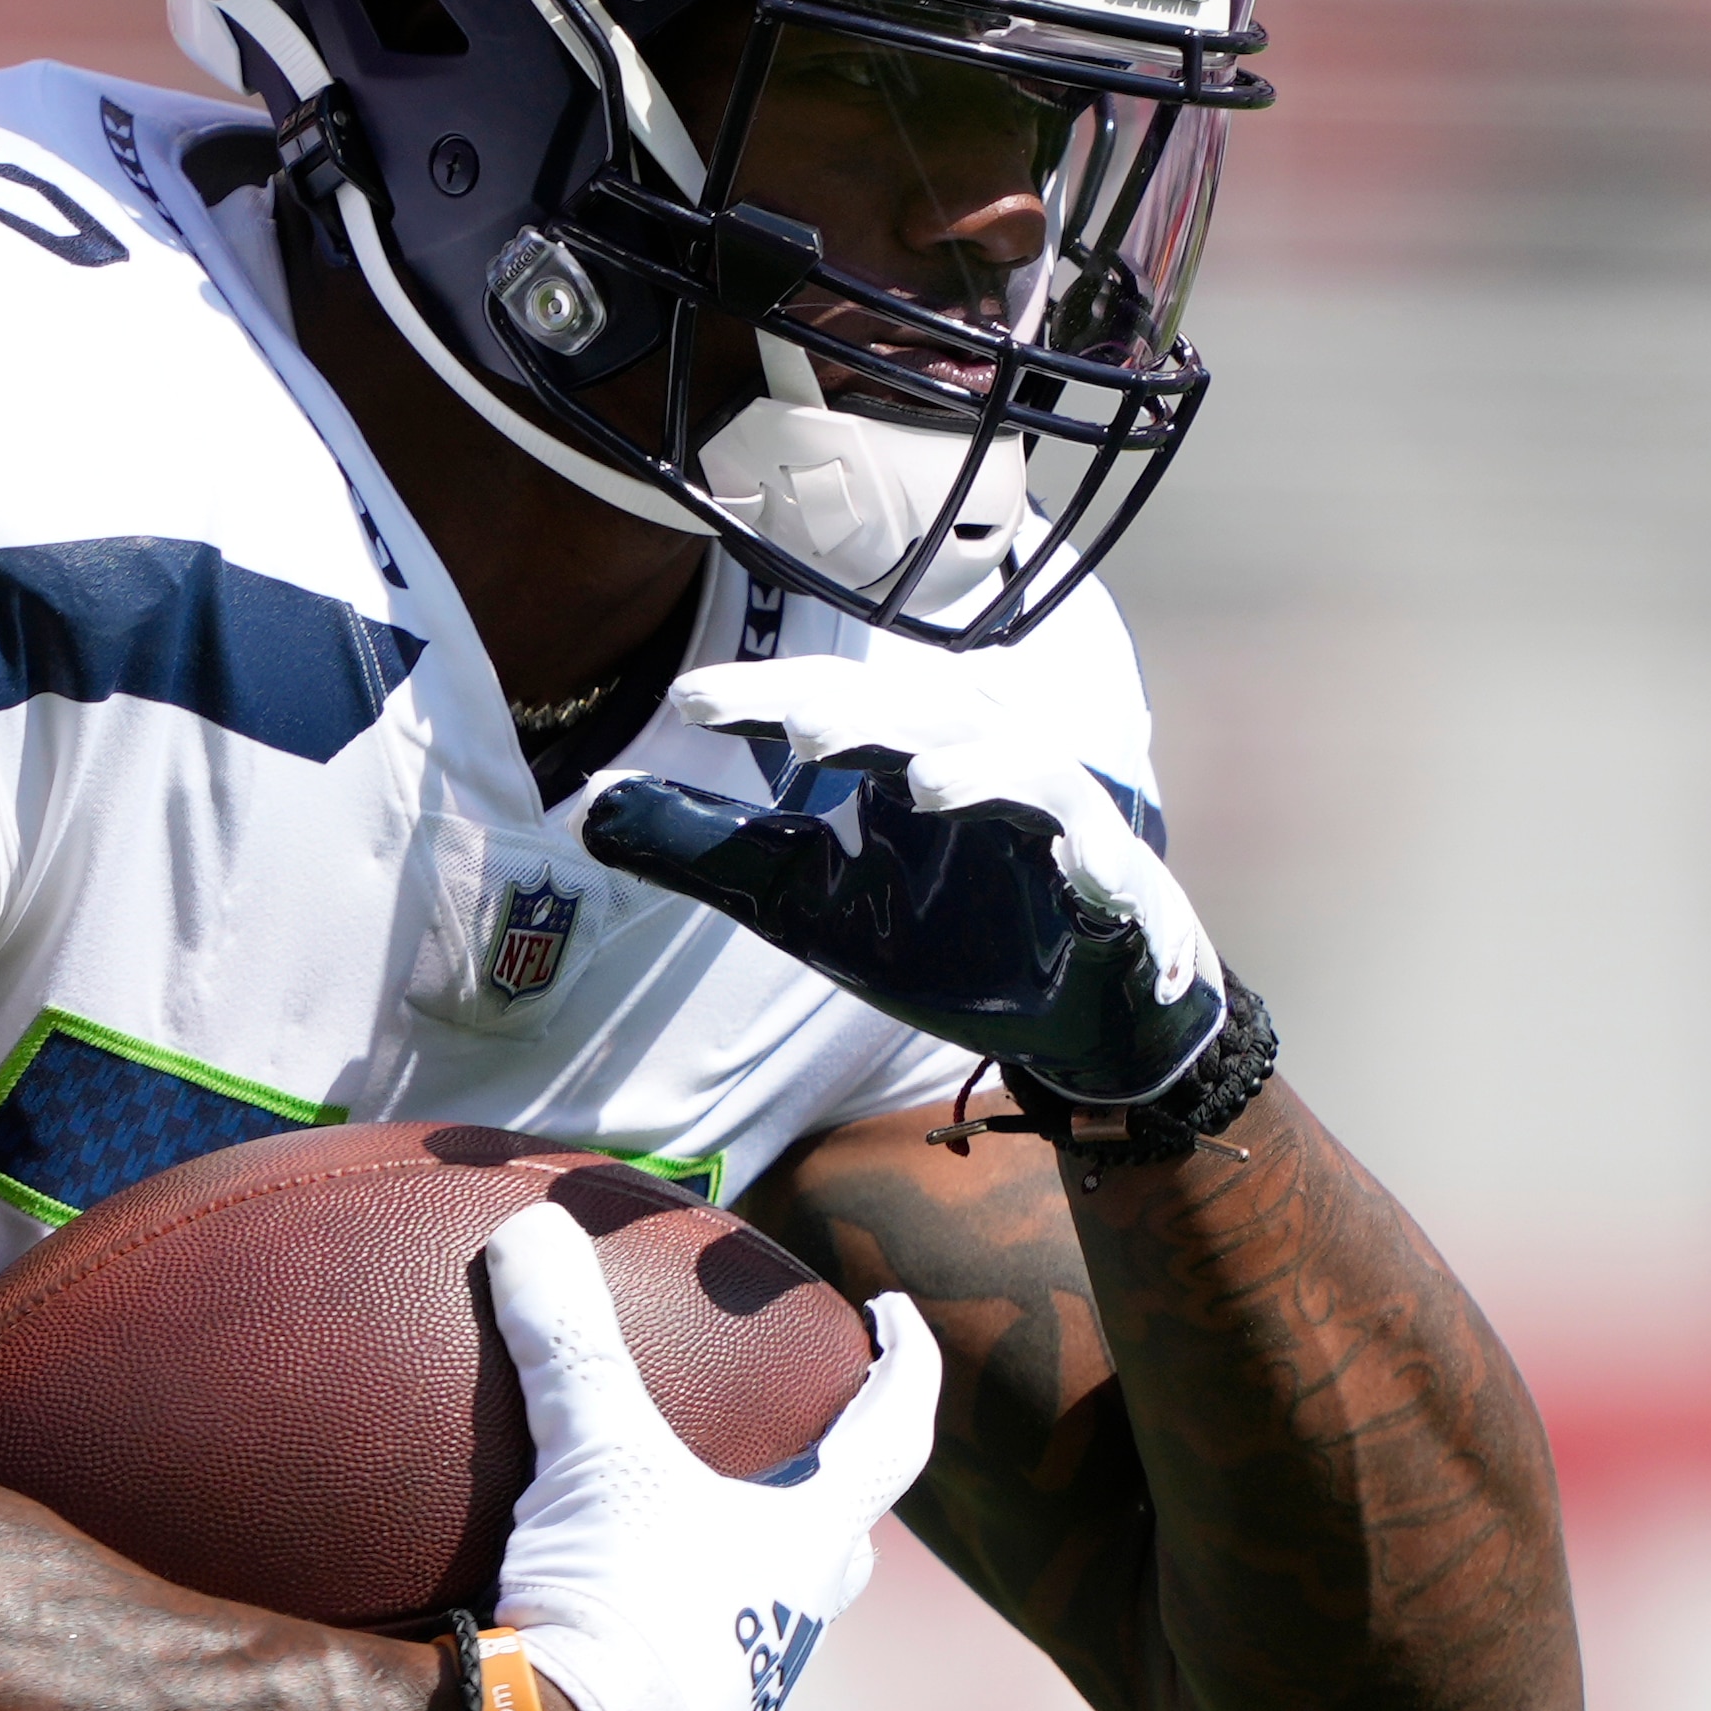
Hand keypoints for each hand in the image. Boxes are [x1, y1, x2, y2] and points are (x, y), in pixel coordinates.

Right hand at [478, 1202, 938, 1710]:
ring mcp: (739, 1696)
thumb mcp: (593, 1455)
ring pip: (771, 1620)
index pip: (892, 1437)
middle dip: (836, 1489)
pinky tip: (634, 1654)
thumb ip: (567, 1339)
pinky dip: (677, 1649)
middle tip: (813, 1442)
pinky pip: (695, 1687)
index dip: (905, 1365)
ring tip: (704, 1535)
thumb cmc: (616, 1607)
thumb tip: (530, 1225)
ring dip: (753, 1574)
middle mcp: (790, 1626)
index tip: (899, 1316)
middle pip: (842, 1545)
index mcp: (804, 1548)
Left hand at [580, 652, 1225, 1104]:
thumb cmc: (944, 940)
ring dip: (982, 770)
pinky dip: (1100, 864)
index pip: (834, 703)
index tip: (690, 700)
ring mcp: (1056, 821)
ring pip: (1026, 768)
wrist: (1069, 1018)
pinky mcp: (1117, 884)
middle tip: (797, 719)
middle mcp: (983, 766)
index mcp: (905, 755)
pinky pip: (1116, 864)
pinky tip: (1075, 874)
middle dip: (869, 712)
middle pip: (928, 714)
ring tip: (921, 785)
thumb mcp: (806, 904)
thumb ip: (710, 853)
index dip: (768, 692)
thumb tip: (592, 805)